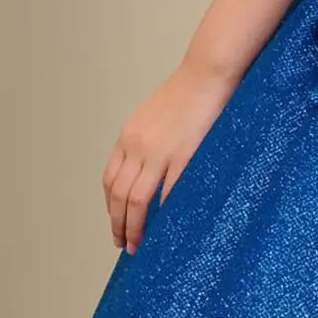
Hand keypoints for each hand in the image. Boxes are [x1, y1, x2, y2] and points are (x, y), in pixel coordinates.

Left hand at [102, 60, 237, 253]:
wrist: (207, 73)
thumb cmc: (187, 94)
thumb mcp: (153, 117)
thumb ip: (146, 143)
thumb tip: (146, 170)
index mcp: (128, 137)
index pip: (110, 180)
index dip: (110, 206)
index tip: (116, 223)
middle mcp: (137, 146)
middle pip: (118, 194)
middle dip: (118, 224)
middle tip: (124, 243)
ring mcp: (159, 152)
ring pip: (136, 200)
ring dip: (134, 227)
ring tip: (138, 244)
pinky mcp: (184, 156)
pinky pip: (168, 194)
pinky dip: (163, 215)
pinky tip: (166, 229)